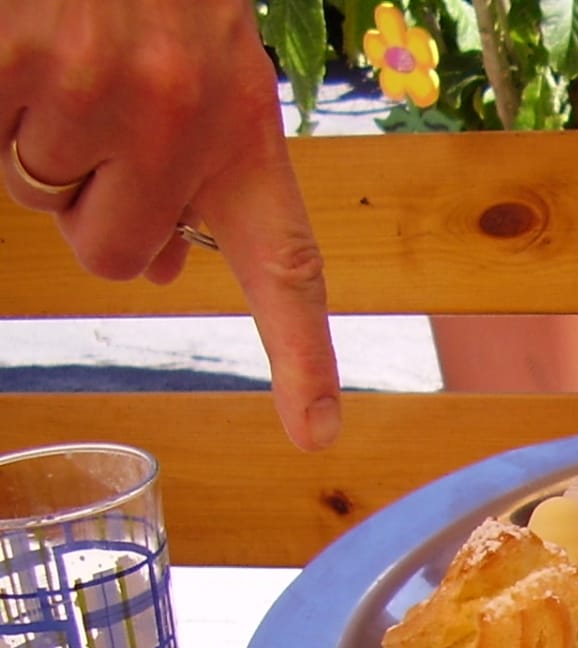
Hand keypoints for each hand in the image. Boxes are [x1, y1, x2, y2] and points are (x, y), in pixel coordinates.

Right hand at [1, 0, 340, 451]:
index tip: (317, 434)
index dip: (303, 359)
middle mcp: (186, 120)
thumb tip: (155, 267)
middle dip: (89, 206)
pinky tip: (22, 52)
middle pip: (112, 254)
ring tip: (62, 62)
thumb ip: (192, 175)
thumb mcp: (205, 82)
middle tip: (95, 114)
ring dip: (34, 143)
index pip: (287, 269)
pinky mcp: (23, 57)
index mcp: (245, 133)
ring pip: (39, 196)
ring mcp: (102, 88)